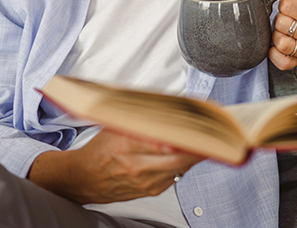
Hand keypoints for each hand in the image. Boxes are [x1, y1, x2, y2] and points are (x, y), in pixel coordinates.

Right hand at [28, 128, 201, 203]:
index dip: (185, 132)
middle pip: (178, 156)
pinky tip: (189, 152)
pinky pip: (176, 176)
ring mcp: (145, 181)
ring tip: (205, 138)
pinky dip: (185, 163)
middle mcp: (136, 166)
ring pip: (181, 167)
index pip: (163, 139)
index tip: (199, 124)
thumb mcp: (114, 125)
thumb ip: (138, 117)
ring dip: (194, 153)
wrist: (84, 179)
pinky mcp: (151, 191)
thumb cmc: (99, 150)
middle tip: (211, 131)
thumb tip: (166, 105)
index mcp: (125, 145)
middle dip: (197, 144)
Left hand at [264, 0, 296, 69]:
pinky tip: (281, 42)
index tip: (291, 3)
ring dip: (277, 34)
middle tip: (289, 17)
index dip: (284, 2)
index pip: (287, 6)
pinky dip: (275, 53)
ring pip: (280, 43)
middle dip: (280, 18)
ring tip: (286, 29)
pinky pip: (281, 62)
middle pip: (281, 24)